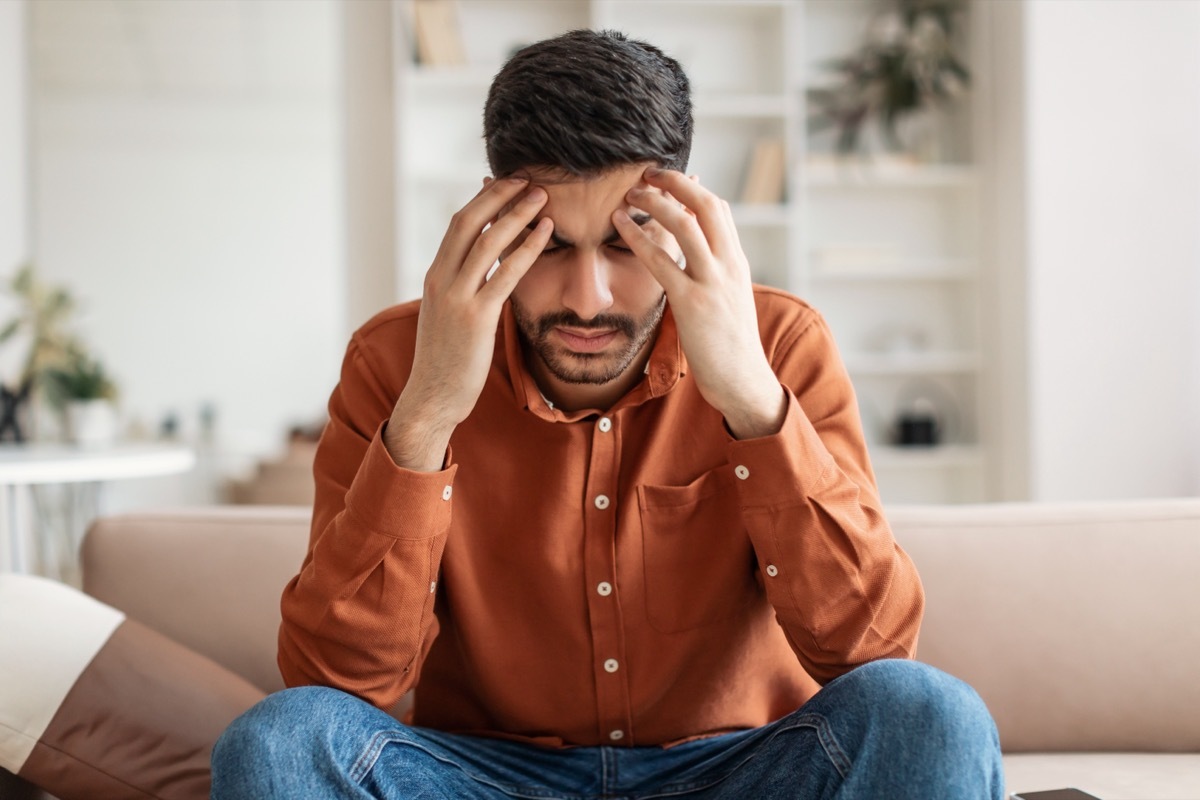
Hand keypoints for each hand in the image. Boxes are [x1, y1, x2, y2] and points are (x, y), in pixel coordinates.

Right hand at [386, 178, 553, 469]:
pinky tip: (546, 233)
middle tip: (526, 178)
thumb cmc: (447, 361)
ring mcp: (457, 297)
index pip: (459, 225)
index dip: (484, 199)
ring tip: (542, 197)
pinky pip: (505, 273)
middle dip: (498, 194)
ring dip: (517, 214)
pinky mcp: (476, 317)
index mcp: (435, 277)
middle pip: (469, 221)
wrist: (432, 397)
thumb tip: (483, 273)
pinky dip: (527, 248)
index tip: (507, 184)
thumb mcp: (448, 317)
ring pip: (488, 241)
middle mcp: (441, 280)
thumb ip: (462, 290)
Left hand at [613, 168, 785, 439]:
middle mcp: (729, 265)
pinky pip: (662, 261)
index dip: (691, 188)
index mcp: (737, 262)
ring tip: (630, 193)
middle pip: (705, 204)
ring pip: (685, 224)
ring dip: (655, 202)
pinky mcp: (692, 303)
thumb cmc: (730, 345)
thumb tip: (697, 256)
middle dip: (675, 181)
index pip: (718, 209)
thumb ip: (716, 273)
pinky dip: (638, 237)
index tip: (665, 180)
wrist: (742, 380)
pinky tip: (620, 226)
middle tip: (646, 173)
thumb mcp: (731, 300)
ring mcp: (712, 283)